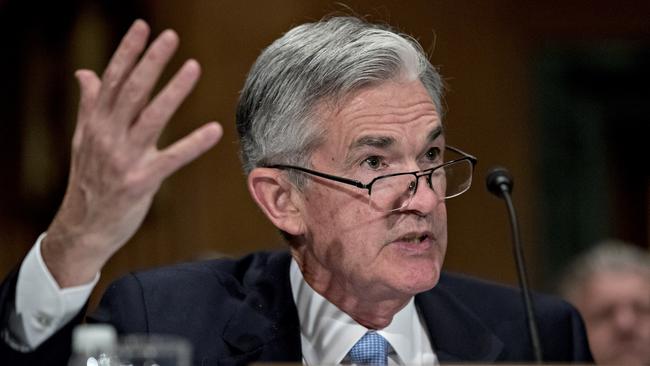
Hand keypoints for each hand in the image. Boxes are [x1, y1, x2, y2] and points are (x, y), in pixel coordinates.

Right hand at [41, 20, 222, 286]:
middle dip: (151, 62)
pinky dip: (193, 144)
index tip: (143, 27)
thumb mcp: (84, 139)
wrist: (83, 228)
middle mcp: (108, 136)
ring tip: (193, 67)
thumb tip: (86, 73)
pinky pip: (172, 159)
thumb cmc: (89, 180)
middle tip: (171, 37)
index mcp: (96, 123)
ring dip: (173, 91)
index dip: (128, 52)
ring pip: (151, 118)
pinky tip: (214, 130)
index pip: (113, 79)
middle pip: (132, 91)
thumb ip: (90, 104)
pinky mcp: (141, 181)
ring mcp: (124, 159)